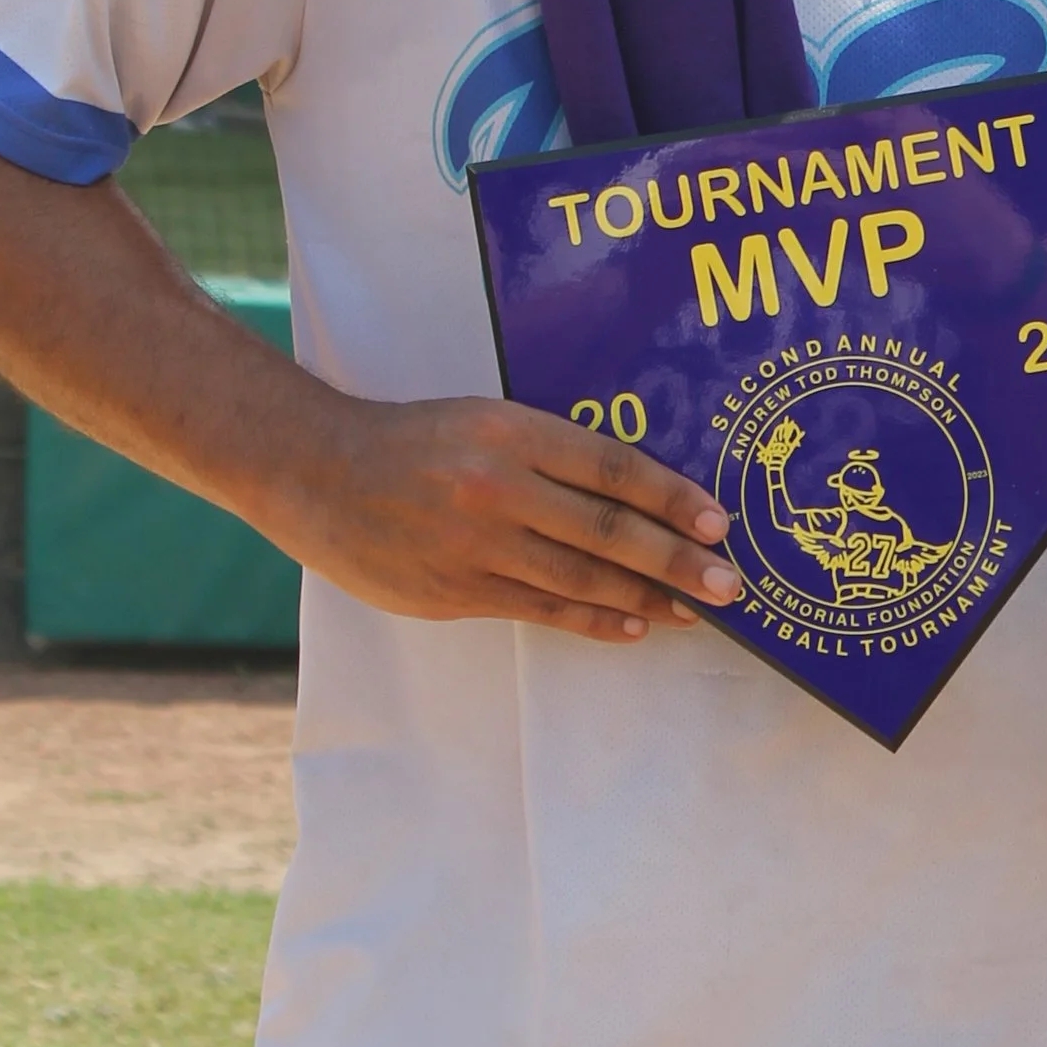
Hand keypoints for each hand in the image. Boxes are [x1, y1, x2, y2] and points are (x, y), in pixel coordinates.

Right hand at [272, 390, 742, 642]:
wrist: (318, 470)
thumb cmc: (415, 440)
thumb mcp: (486, 420)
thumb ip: (553, 452)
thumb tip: (638, 492)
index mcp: (512, 432)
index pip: (614, 468)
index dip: (672, 498)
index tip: (717, 521)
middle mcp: (498, 487)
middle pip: (608, 530)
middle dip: (677, 560)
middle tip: (729, 582)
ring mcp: (475, 545)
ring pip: (580, 579)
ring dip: (645, 598)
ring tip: (693, 609)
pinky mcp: (453, 591)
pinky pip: (539, 611)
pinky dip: (592, 621)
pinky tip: (632, 627)